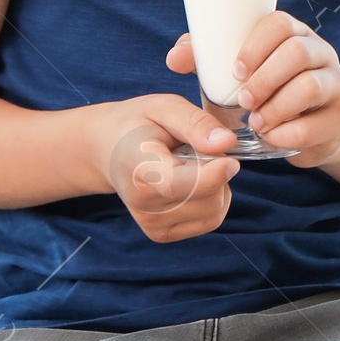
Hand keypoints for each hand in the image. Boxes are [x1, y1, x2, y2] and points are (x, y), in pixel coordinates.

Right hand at [94, 93, 238, 242]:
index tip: (231, 160)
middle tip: (198, 150)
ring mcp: (151, 224)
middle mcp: (142, 203)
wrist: (108, 149)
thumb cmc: (138, 124)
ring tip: (191, 166)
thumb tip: (226, 142)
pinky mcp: (161, 234)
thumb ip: (195, 123)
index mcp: (139, 168)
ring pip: (214, 211)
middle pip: (207, 198)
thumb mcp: (164, 107)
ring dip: (218, 186)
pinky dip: (212, 200)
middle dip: (218, 171)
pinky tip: (193, 183)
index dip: (213, 176)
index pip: (180, 185)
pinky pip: (209, 220)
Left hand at [166, 16, 339, 169]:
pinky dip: (288, 134)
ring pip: (311, 86)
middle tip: (243, 101)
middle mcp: (320, 54)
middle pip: (298, 52)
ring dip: (276, 107)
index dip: (256, 45)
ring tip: (256, 122)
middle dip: (264, 79)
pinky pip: (317, 124)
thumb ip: (205, 61)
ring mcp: (336, 85)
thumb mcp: (237, 77)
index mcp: (295, 35)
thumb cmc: (266, 96)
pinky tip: (272, 138)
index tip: (235, 70)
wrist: (312, 131)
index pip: (280, 23)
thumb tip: (174, 58)